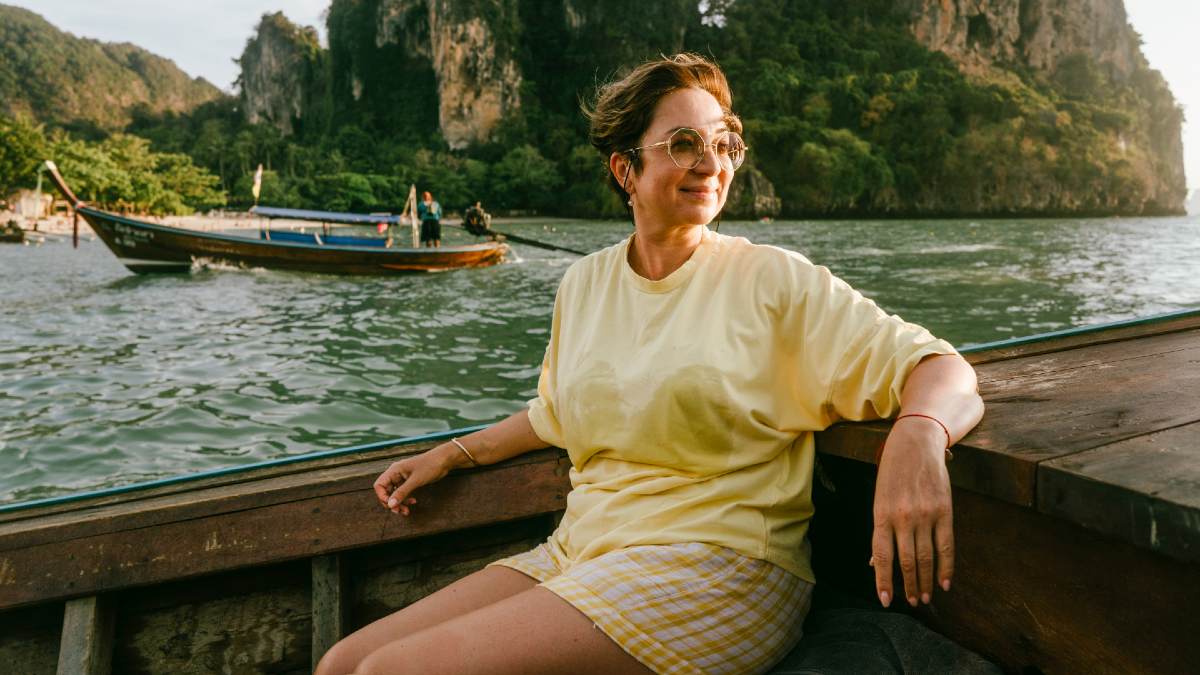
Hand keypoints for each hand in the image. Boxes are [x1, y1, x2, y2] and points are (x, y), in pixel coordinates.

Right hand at [372, 444, 459, 515]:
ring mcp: (402, 478)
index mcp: (394, 470)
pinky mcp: (410, 481)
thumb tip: (390, 505)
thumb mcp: (415, 481)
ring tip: (406, 511)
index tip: (391, 505)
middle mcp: (396, 474)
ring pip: (394, 494)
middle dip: (391, 502)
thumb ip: (402, 492)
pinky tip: (413, 502)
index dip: (382, 497)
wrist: (444, 460)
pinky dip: (406, 499)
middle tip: (399, 511)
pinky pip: (403, 492)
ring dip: (399, 503)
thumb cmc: (430, 466)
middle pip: (386, 491)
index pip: (379, 485)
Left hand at [870, 417, 953, 607]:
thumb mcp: (879, 498)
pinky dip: (946, 567)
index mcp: (881, 515)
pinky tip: (945, 582)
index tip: (886, 600)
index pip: (882, 556)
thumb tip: (875, 563)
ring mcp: (924, 515)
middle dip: (909, 586)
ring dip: (926, 581)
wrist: (915, 443)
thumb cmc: (892, 472)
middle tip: (914, 602)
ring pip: (926, 558)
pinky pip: (946, 546)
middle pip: (906, 561)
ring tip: (926, 597)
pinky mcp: (944, 511)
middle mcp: (902, 518)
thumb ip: (880, 531)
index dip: (883, 580)